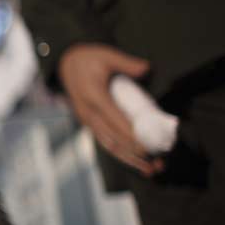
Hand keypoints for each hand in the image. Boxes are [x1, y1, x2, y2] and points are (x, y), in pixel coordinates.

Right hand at [58, 44, 162, 176]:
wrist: (66, 63)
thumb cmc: (89, 58)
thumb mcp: (106, 54)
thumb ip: (126, 62)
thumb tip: (146, 68)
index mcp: (93, 97)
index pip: (115, 122)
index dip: (132, 137)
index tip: (149, 148)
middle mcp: (89, 113)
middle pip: (113, 140)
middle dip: (136, 155)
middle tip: (158, 164)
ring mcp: (88, 120)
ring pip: (109, 146)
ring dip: (130, 160)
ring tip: (150, 170)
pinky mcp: (90, 123)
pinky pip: (106, 142)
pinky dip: (122, 154)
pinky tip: (136, 162)